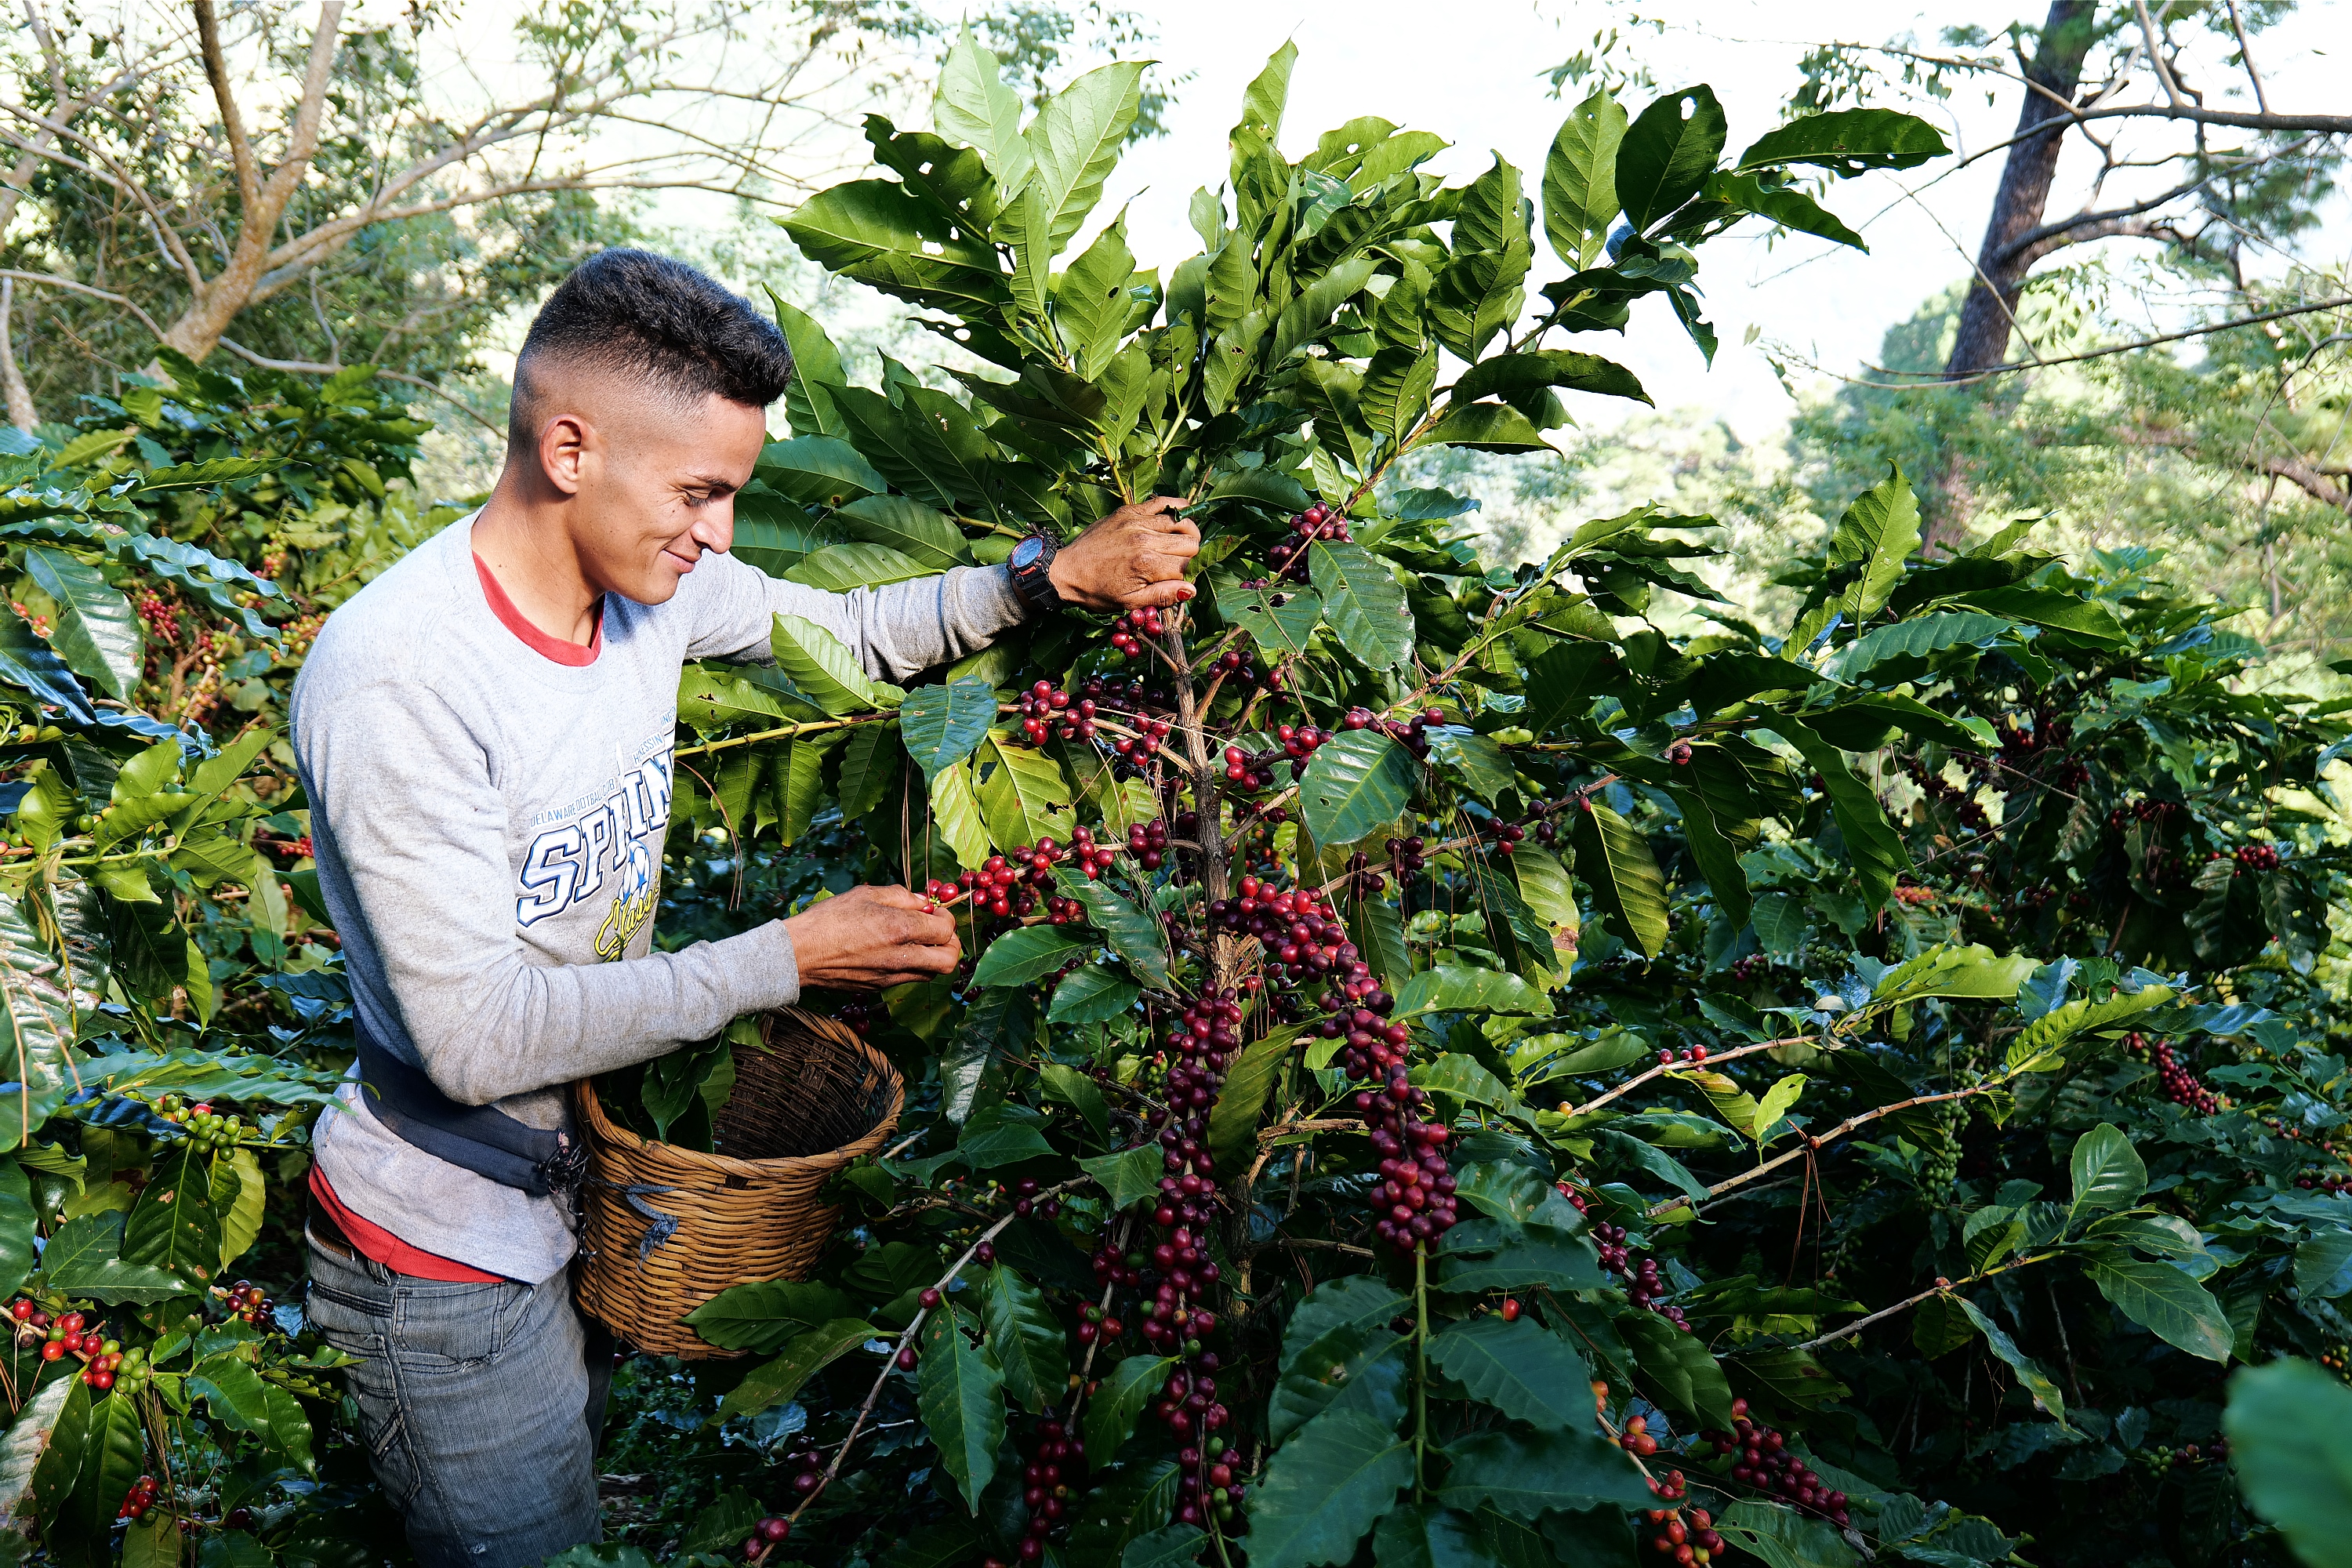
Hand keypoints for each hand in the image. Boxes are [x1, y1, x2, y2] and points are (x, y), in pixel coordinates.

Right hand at [781, 885, 960, 990]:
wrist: (799, 954)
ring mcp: (891, 976)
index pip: (945, 930)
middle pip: (949, 960)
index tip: (933, 913)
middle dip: (950, 944)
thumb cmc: (828, 920)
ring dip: (934, 957)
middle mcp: (900, 957)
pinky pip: (909, 979)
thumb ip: (901, 896)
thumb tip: (922, 901)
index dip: (945, 919)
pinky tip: (897, 952)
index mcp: (899, 929)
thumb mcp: (865, 895)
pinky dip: (913, 966)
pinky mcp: (880, 988)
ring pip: (932, 974)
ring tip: (918, 942)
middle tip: (936, 932)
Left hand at [1048, 495, 1200, 611]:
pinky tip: (1179, 516)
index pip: (1187, 566)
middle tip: (1178, 562)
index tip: (1177, 579)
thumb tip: (1192, 589)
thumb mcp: (1130, 602)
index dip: (1186, 575)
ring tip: (1178, 544)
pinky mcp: (1129, 510)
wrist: (1066, 570)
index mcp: (1147, 564)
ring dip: (1185, 533)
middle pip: (1190, 542)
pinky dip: (1176, 508)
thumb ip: (1162, 595)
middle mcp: (1145, 539)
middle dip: (1190, 555)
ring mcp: (1137, 521)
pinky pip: (1163, 502)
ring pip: (1181, 522)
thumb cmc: (1097, 590)